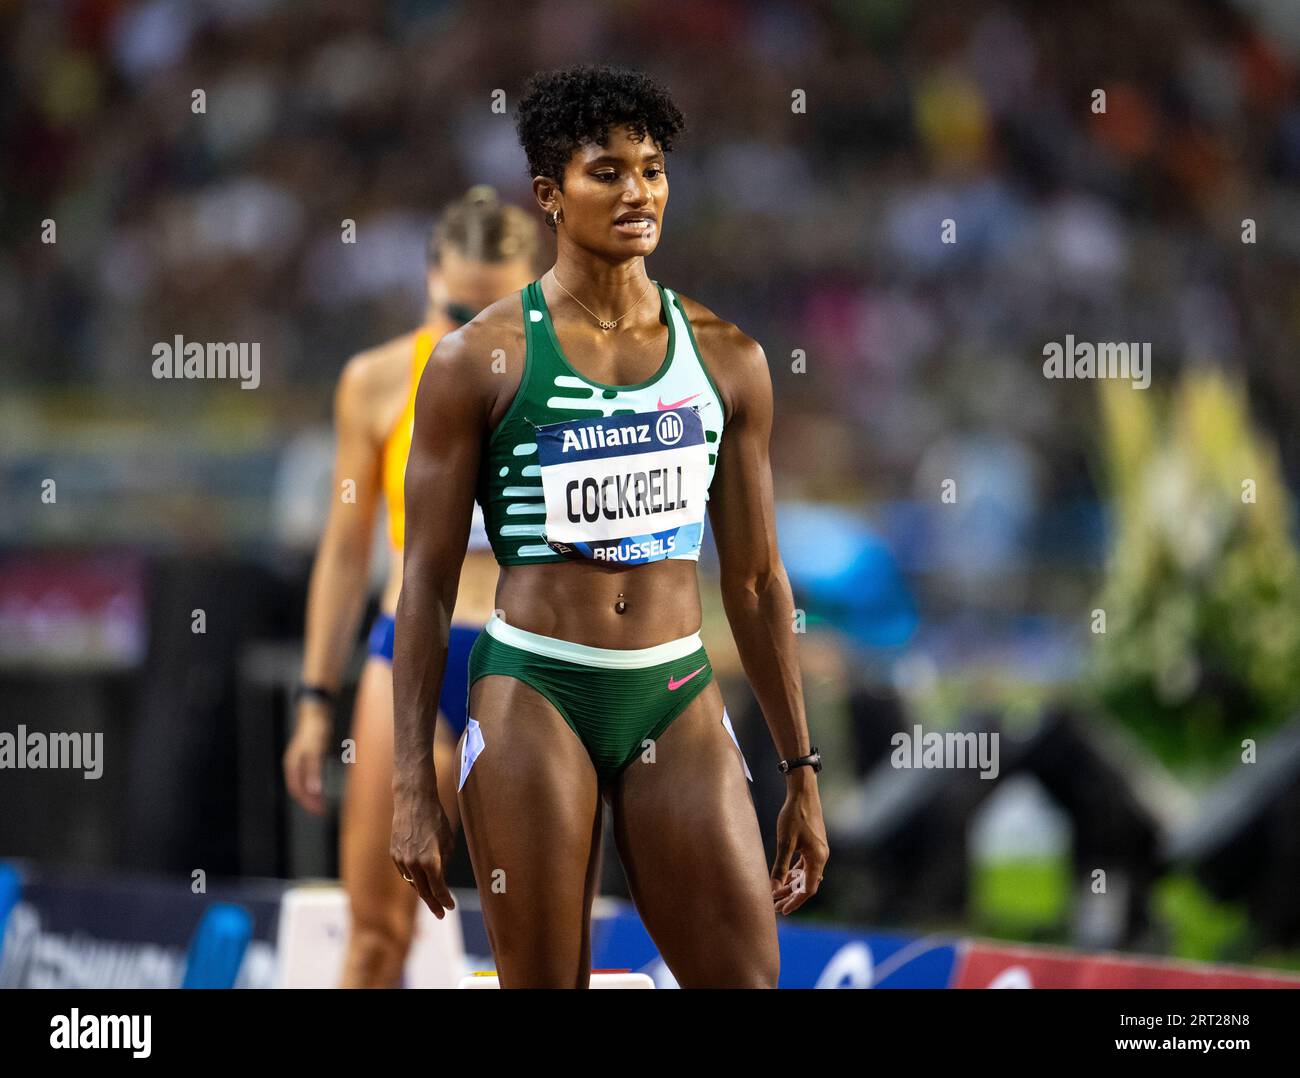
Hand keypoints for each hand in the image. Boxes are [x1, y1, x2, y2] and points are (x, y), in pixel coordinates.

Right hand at [282, 700, 331, 815]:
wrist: (318, 710)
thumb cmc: (316, 729)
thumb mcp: (316, 751)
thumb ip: (314, 770)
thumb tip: (314, 790)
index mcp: (292, 765)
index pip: (297, 790)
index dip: (307, 803)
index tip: (319, 811)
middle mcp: (294, 765)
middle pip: (299, 790)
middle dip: (310, 802)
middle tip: (323, 811)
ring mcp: (300, 761)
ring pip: (304, 784)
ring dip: (313, 795)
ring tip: (324, 803)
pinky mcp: (308, 757)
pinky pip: (309, 776)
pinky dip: (316, 785)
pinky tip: (324, 788)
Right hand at [391, 783, 456, 918]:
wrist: (413, 802)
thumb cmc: (436, 819)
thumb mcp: (448, 842)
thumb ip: (444, 863)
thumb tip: (441, 880)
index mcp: (431, 861)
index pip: (439, 889)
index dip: (445, 901)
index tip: (450, 907)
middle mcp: (414, 864)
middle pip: (424, 892)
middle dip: (434, 904)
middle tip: (440, 913)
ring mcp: (402, 860)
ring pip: (413, 883)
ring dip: (423, 891)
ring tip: (432, 897)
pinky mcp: (394, 855)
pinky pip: (405, 872)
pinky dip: (413, 878)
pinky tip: (420, 879)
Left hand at [770, 771, 828, 915]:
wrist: (803, 793)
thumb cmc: (794, 815)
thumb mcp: (785, 843)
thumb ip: (780, 867)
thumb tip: (773, 889)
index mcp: (817, 859)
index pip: (808, 889)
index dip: (795, 902)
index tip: (782, 911)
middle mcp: (820, 857)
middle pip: (806, 884)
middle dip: (790, 896)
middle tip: (774, 906)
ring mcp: (817, 851)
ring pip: (804, 875)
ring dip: (790, 885)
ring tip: (775, 894)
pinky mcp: (812, 844)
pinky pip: (804, 865)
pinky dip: (793, 874)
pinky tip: (782, 878)